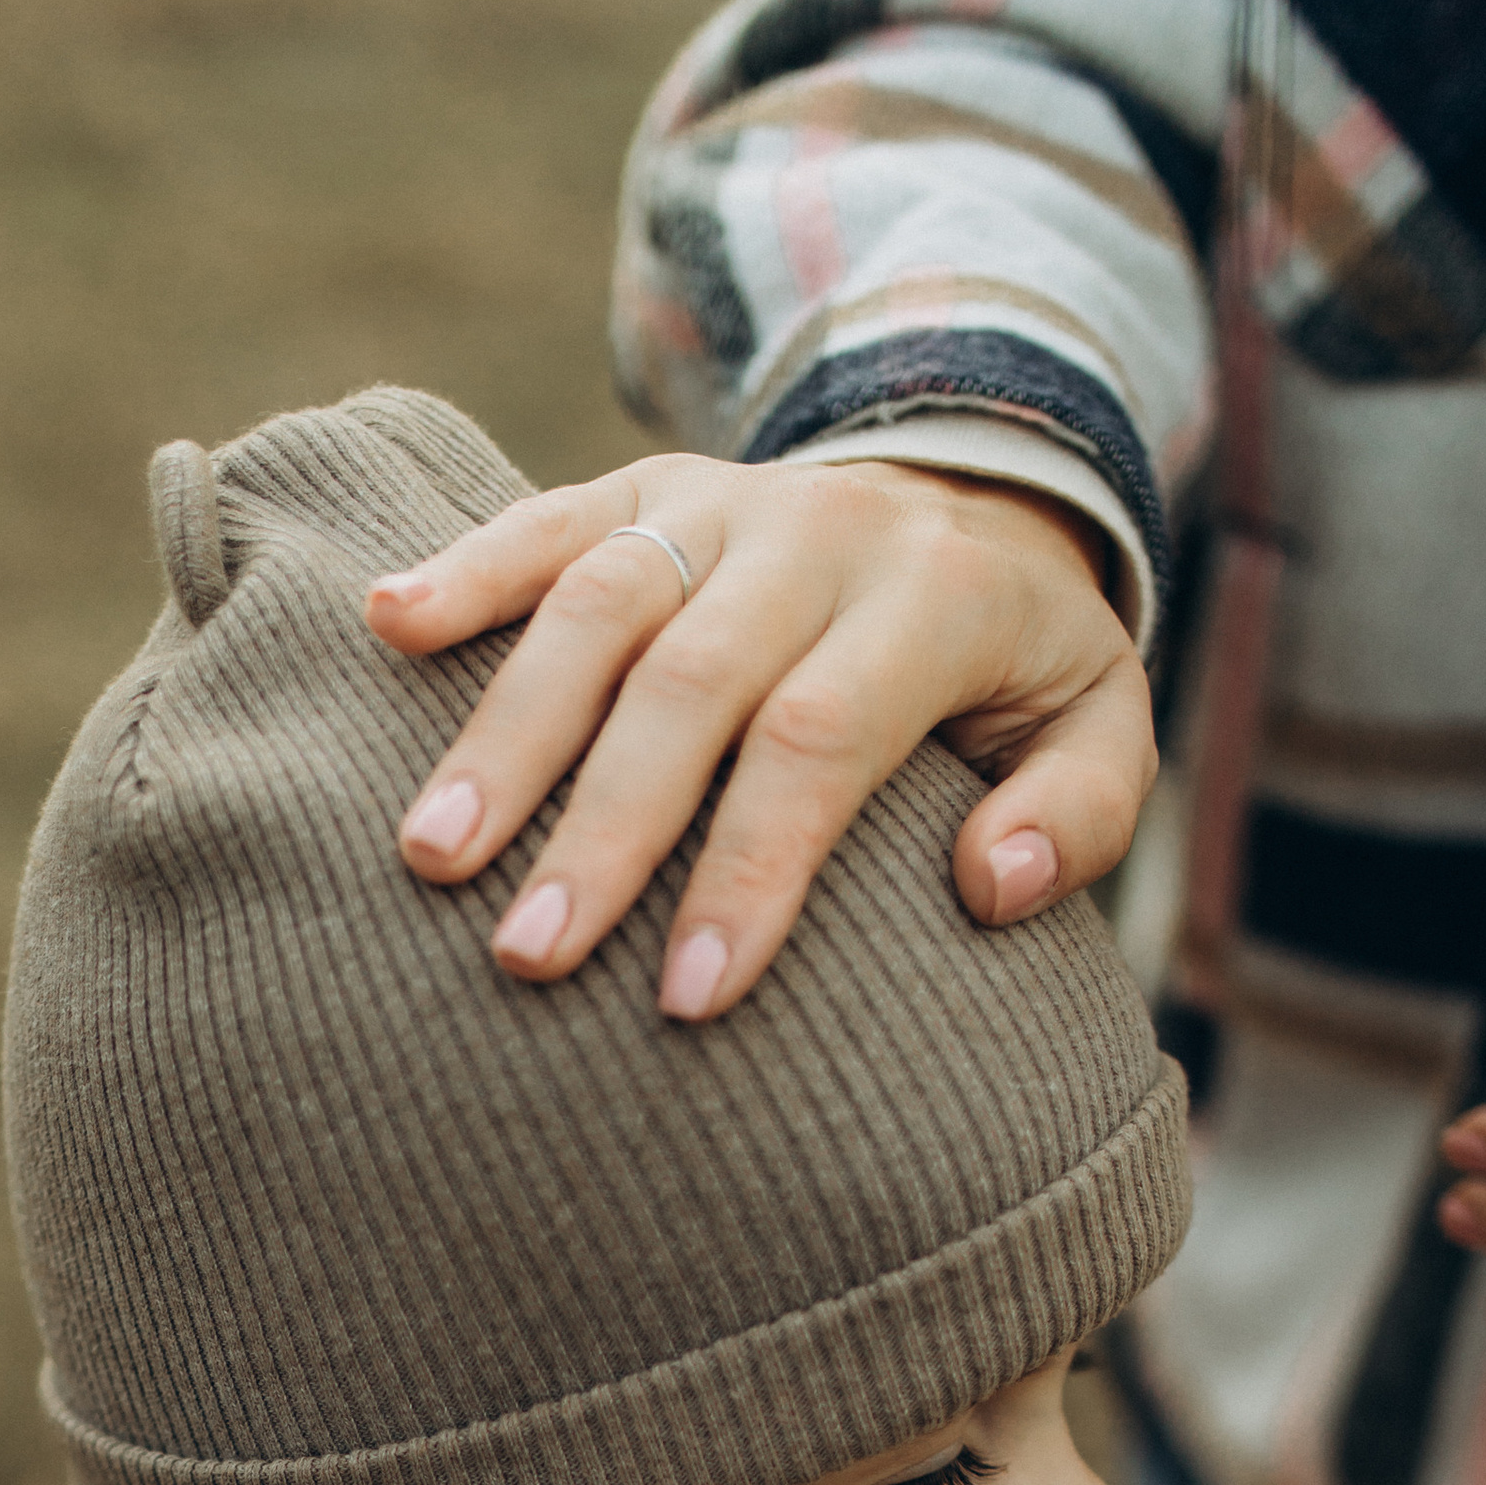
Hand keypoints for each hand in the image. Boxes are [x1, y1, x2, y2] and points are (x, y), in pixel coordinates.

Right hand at [364, 452, 1153, 1021]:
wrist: (977, 491)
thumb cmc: (1017, 669)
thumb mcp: (1100, 727)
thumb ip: (1076, 814)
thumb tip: (990, 888)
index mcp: (932, 598)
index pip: (821, 739)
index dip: (749, 867)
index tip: (688, 998)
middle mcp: (816, 533)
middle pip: (690, 679)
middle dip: (604, 825)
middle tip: (530, 958)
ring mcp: (719, 504)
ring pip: (600, 603)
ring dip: (507, 730)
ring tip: (431, 852)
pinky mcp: (645, 486)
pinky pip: (547, 516)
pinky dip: (464, 569)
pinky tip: (384, 626)